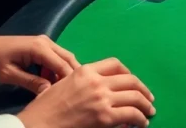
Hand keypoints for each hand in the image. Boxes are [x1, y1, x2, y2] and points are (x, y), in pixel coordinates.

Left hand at [0, 34, 79, 93]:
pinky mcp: (37, 47)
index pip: (62, 64)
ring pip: (62, 58)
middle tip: (72, 93)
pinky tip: (50, 82)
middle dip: (71, 75)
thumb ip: (31, 82)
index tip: (72, 95)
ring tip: (62, 90)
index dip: (68, 80)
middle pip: (67, 59)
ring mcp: (42, 43)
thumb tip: (50, 92)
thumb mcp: (9, 75)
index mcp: (39, 47)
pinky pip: (53, 58)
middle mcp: (45, 42)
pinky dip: (55, 69)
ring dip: (63, 73)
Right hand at [16, 58, 154, 127]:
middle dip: (143, 90)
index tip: (133, 82)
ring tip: (149, 112)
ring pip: (135, 97)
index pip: (115, 64)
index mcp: (85, 70)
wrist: (37, 125)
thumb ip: (84, 83)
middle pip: (130, 80)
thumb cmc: (45, 109)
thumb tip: (103, 90)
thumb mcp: (63, 85)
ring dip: (145, 105)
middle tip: (148, 99)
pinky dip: (141, 119)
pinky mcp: (105, 117)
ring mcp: (102, 98)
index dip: (129, 73)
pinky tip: (142, 123)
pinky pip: (132, 115)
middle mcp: (96, 81)